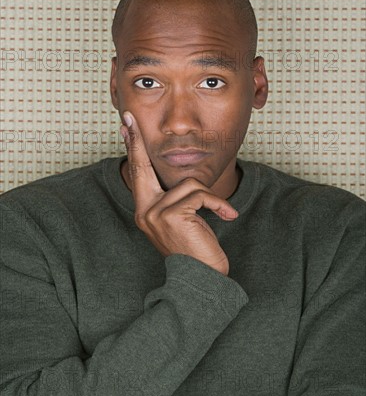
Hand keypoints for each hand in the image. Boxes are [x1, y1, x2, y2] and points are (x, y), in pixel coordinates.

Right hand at [120, 112, 238, 275]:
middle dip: (136, 141)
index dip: (133, 149)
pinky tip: (228, 216)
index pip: (139, 174)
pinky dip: (219, 204)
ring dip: (210, 198)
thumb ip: (175, 199)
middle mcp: (144, 211)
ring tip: (220, 214)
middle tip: (129, 118)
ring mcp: (154, 213)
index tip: (126, 127)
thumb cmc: (196, 248)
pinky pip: (200, 194)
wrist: (203, 278)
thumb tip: (182, 179)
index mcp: (145, 211)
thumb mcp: (182, 220)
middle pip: (142, 167)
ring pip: (188, 184)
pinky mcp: (171, 215)